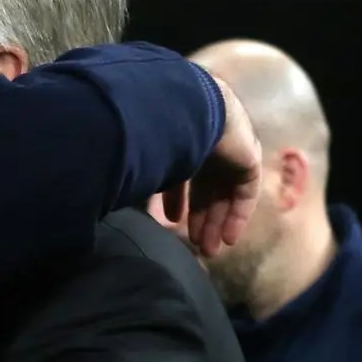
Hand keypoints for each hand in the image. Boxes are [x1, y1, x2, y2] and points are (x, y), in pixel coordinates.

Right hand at [161, 75, 261, 256]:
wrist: (188, 112)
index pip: (185, 177)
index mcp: (185, 144)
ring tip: (209, 249)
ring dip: (217, 223)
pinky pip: (246, 194)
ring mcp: (231, 154)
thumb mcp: (149, 159)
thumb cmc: (159, 132)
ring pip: (225, 196)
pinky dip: (238, 216)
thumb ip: (143, 176)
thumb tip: (113, 193)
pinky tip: (229, 238)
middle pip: (207, 191)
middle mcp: (210, 149)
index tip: (171, 224)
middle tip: (195, 246)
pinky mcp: (248, 161)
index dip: (178, 202)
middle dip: (200, 219)